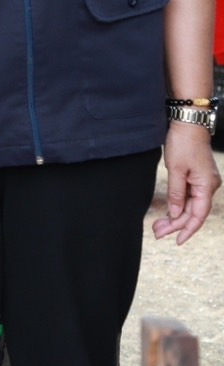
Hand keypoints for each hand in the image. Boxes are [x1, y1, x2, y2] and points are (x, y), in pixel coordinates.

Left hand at [152, 121, 221, 244]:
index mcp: (207, 186)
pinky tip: (168, 212)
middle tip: (157, 233)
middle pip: (193, 212)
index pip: (198, 215)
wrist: (189, 123)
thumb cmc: (183, 144)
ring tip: (158, 226)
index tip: (176, 241)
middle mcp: (209, 186)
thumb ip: (176, 193)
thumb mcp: (176, 169)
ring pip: (191, 205)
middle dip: (176, 224)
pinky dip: (178, 204)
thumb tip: (176, 213)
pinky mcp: (198, 177)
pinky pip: (189, 196)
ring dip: (175, 216)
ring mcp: (204, 182)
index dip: (187, 229)